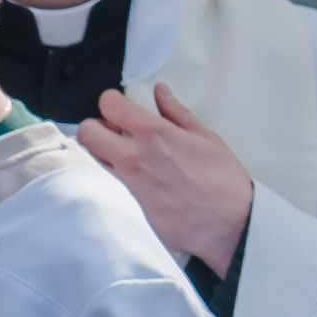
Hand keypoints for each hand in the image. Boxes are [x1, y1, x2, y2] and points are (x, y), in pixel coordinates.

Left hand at [75, 83, 255, 277]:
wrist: (230, 224)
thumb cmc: (223, 181)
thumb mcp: (205, 137)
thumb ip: (176, 112)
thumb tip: (161, 93)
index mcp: (153, 133)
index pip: (108, 104)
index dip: (112, 103)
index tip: (120, 109)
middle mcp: (133, 158)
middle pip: (86, 132)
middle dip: (97, 127)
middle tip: (115, 132)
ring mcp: (126, 185)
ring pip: (91, 160)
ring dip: (102, 154)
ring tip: (125, 158)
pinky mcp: (127, 208)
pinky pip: (107, 186)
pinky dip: (112, 179)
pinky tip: (135, 181)